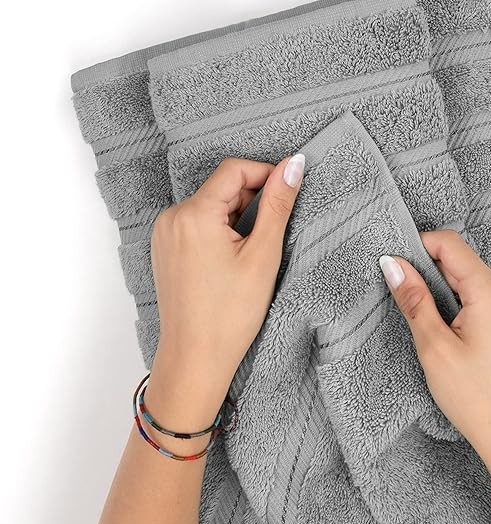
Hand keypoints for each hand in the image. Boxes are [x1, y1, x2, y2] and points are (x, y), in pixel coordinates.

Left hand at [142, 154, 304, 433]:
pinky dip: (219, 230)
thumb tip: (293, 166)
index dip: (266, 174)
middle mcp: (172, 217)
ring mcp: (164, 234)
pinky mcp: (164, 250)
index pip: (234, 170)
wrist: (196, 358)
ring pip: (210, 206)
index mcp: (194, 214)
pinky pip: (196, 224)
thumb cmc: (229, 315)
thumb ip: (277, 205)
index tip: (289, 191)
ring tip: (252, 253)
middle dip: (251, 200)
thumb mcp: (263, 256)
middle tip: (272, 233)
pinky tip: (232, 260)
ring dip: (236, 216)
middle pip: (221, 187)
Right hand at [379, 230, 490, 486]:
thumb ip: (414, 299)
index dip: (416, 247)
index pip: (449, 244)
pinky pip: (481, 296)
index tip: (392, 267)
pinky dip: (458, 304)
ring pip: (468, 279)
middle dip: (426, 272)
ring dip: (441, 291)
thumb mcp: (434, 347)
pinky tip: (446, 332)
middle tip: (403, 301)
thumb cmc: (479, 398)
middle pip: (459, 260)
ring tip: (426, 325)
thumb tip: (393, 265)